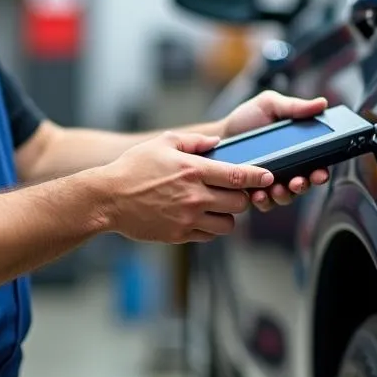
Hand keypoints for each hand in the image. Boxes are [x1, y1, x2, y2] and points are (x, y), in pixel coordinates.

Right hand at [101, 131, 272, 243]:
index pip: (238, 176)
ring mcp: (188, 218)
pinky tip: (201, 217)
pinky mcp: (179, 234)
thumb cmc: (133, 167)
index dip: (259, 177)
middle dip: (242, 197)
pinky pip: (209, 235)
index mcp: (193, 170)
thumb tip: (216, 142)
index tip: (269, 176)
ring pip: (228, 224)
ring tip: (217, 206)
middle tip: (233, 192)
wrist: (108, 199)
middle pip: (239, 203)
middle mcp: (195, 196)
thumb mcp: (162, 143)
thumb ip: (193, 141)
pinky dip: (210, 228)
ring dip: (228, 216)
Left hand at [220, 90, 331, 212]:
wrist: (219, 134)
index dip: (321, 172)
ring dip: (284, 195)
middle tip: (298, 182)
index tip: (321, 173)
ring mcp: (271, 183)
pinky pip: (263, 203)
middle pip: (304, 184)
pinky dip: (263, 201)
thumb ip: (295, 106)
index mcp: (297, 150)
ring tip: (277, 189)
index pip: (316, 165)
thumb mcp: (270, 105)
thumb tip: (322, 103)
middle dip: (304, 186)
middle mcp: (288, 170)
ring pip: (285, 197)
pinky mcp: (254, 192)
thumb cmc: (247, 118)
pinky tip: (257, 194)